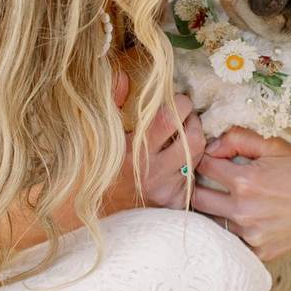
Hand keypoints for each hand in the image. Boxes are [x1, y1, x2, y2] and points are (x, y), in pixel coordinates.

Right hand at [104, 73, 205, 211]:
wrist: (93, 214)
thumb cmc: (94, 170)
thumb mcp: (99, 135)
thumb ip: (112, 103)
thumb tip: (122, 76)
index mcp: (133, 151)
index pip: (170, 119)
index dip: (180, 104)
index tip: (177, 100)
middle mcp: (153, 173)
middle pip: (194, 138)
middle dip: (194, 121)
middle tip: (185, 117)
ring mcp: (166, 191)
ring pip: (197, 159)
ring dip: (193, 143)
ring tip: (180, 137)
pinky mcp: (175, 205)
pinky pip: (193, 179)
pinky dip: (189, 167)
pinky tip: (175, 164)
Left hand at [193, 126, 290, 260]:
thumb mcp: (274, 145)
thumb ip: (238, 138)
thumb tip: (211, 145)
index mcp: (245, 181)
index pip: (203, 166)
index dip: (205, 158)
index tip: (212, 158)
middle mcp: (243, 211)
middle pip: (197, 198)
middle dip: (200, 184)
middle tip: (211, 180)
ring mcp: (250, 235)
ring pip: (211, 220)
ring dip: (214, 208)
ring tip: (226, 198)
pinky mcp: (259, 252)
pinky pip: (231, 241)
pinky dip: (230, 229)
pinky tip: (242, 218)